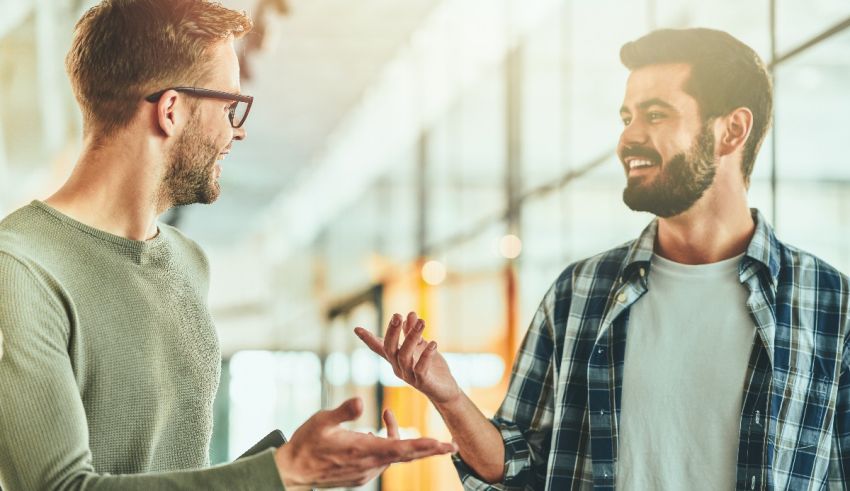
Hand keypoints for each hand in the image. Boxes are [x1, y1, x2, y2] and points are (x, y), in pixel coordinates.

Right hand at [274, 397, 455, 489]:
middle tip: (451, 445)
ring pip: (393, 456)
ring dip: (399, 439)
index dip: (425, 445)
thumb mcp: (321, 421)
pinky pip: (381, 461)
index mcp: (363, 449)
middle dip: (430, 449)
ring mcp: (366, 472)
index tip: (444, 445)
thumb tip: (361, 400)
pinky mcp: (361, 476)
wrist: (292, 472)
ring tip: (389, 415)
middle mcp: (369, 464)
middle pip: (407, 455)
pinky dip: (386, 447)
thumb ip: (343, 412)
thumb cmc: (306, 443)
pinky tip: (375, 433)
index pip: (401, 447)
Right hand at [355, 312, 461, 404]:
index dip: (368, 339)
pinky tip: (433, 343)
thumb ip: (413, 332)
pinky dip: (426, 355)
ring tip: (422, 322)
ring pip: (404, 356)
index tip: (356, 329)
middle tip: (397, 315)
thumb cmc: (432, 368)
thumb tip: (409, 313)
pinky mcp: (423, 382)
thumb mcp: (421, 346)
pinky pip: (421, 369)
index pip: (379, 347)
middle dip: (392, 332)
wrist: (445, 391)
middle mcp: (398, 367)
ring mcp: (409, 376)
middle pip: (390, 349)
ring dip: (412, 338)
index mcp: (396, 358)